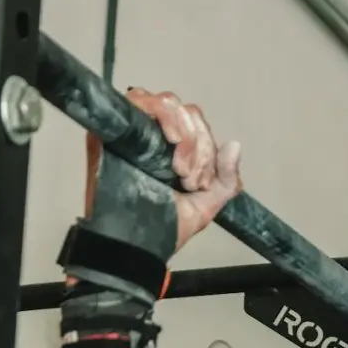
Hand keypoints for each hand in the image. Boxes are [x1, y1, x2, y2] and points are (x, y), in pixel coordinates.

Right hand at [85, 88, 242, 252]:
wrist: (135, 245)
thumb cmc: (165, 227)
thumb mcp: (206, 204)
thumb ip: (226, 179)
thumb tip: (234, 145)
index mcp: (175, 149)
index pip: (196, 123)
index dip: (206, 147)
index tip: (199, 183)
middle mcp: (154, 135)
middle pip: (185, 110)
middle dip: (198, 144)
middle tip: (188, 178)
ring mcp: (133, 131)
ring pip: (166, 102)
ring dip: (184, 133)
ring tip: (179, 168)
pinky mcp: (112, 131)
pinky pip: (136, 101)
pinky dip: (162, 114)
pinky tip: (171, 140)